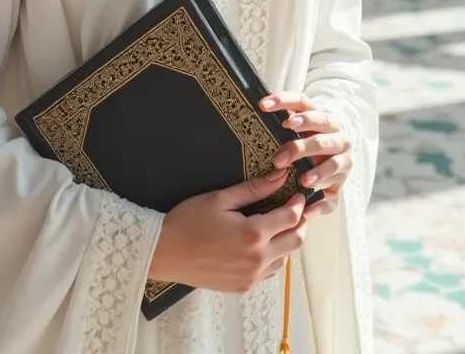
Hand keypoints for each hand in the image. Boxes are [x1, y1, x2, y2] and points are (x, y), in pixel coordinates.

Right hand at [149, 171, 307, 292]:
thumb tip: (279, 176)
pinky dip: (274, 257)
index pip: (291, 218)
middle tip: (294, 208)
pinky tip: (261, 244)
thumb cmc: (188, 221)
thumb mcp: (220, 198)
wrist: (164, 253)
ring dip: (287, 240)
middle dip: (300, 223)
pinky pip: (270, 272)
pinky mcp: (243, 287)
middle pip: (296, 241)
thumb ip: (253, 189)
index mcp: (253, 234)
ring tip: (276, 224)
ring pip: (286, 258)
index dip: (298, 204)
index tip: (297, 193)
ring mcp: (251, 277)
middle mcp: (257, 259)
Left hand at [260, 91, 352, 217]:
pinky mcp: (341, 184)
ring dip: (318, 173)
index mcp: (322, 116)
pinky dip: (322, 204)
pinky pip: (334, 196)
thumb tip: (257, 109)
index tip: (263, 107)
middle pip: (321, 138)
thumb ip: (283, 120)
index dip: (284, 102)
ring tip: (303, 181)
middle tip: (278, 159)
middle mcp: (338, 136)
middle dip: (300, 147)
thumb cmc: (306, 139)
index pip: (303, 103)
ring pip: (333, 165)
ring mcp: (343, 160)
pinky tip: (309, 209)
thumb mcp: (298, 127)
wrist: (335, 156)